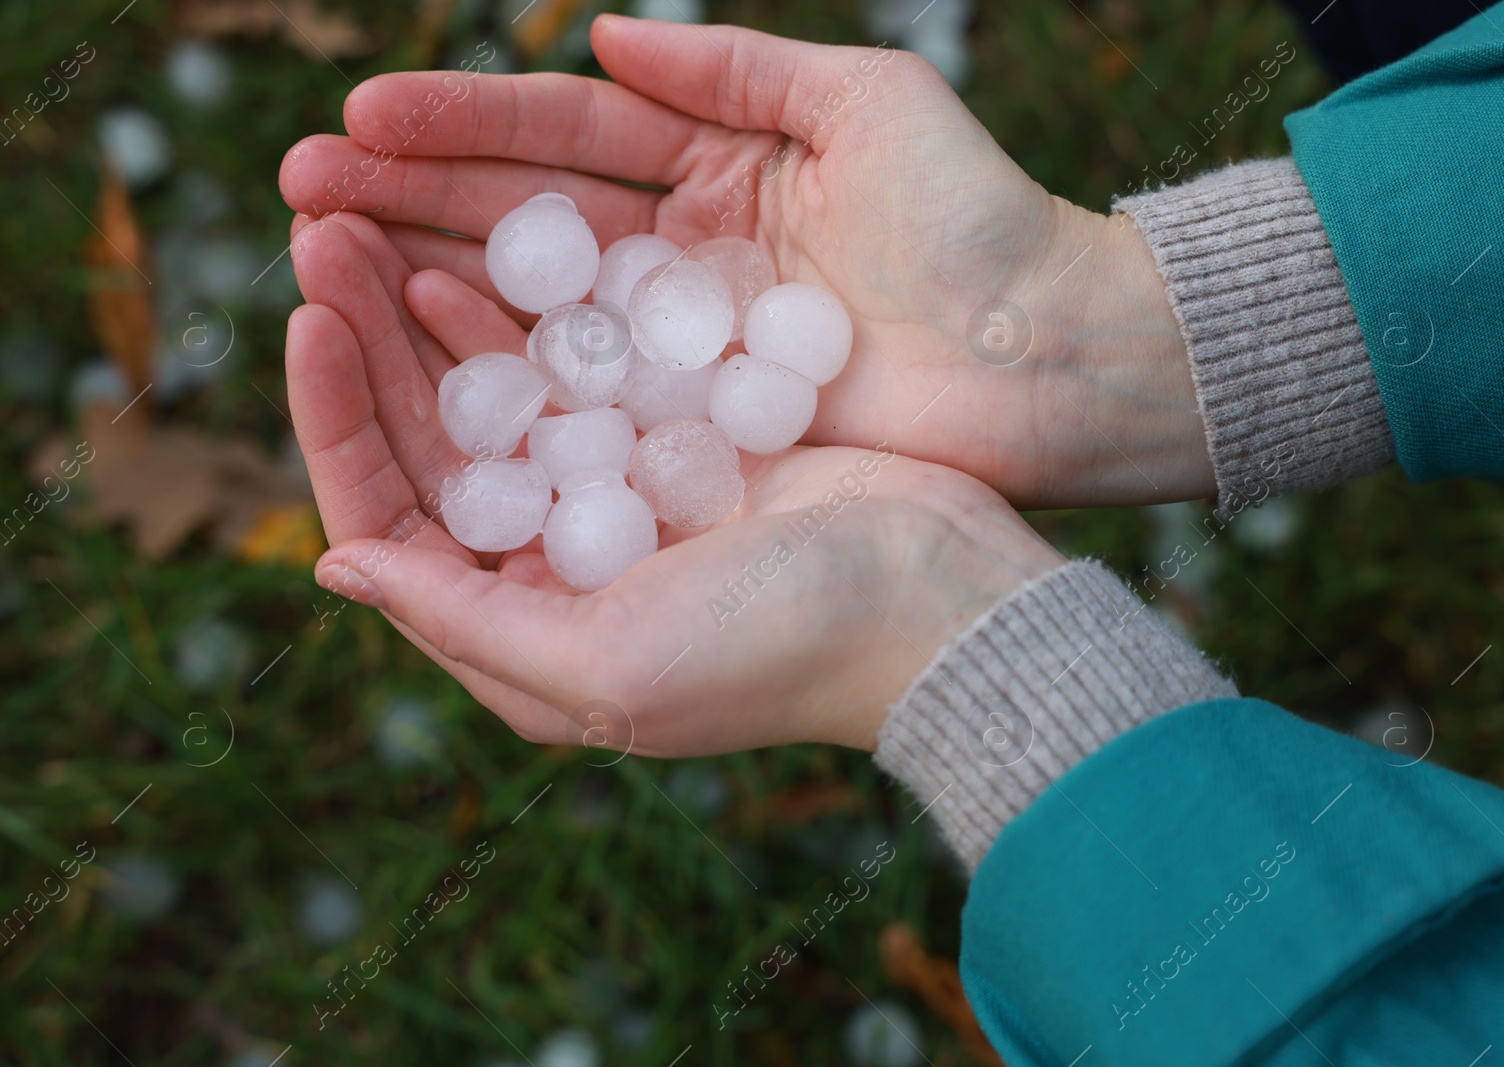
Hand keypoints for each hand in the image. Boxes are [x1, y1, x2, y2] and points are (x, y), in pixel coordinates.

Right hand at [278, 16, 1212, 508]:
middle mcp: (682, 259)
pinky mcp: (697, 423)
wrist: (1052, 354)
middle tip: (298, 191)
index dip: (461, 127)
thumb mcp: (868, 103)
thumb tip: (601, 37)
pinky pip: (584, 389)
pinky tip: (417, 343)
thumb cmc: (979, 220)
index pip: (565, 140)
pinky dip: (503, 368)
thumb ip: (734, 70)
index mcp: (718, 171)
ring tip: (322, 256)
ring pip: (536, 306)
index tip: (358, 122)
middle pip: (524, 221)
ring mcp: (682, 346)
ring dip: (426, 279)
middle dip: (410, 200)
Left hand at [287, 212, 1062, 753]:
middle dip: (373, 339)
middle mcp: (557, 564)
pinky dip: (530, 313)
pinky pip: (577, 365)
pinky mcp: (677, 442)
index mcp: (524, 628)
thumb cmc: (777, 652)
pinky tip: (488, 252)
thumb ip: (465, 622)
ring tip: (380, 221)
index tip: (310, 319)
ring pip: (496, 390)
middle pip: (433, 438)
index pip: (390, 516)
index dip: (337, 419)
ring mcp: (618, 497)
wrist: (940, 604)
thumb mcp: (603, 670)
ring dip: (436, 310)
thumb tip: (334, 566)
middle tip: (327, 230)